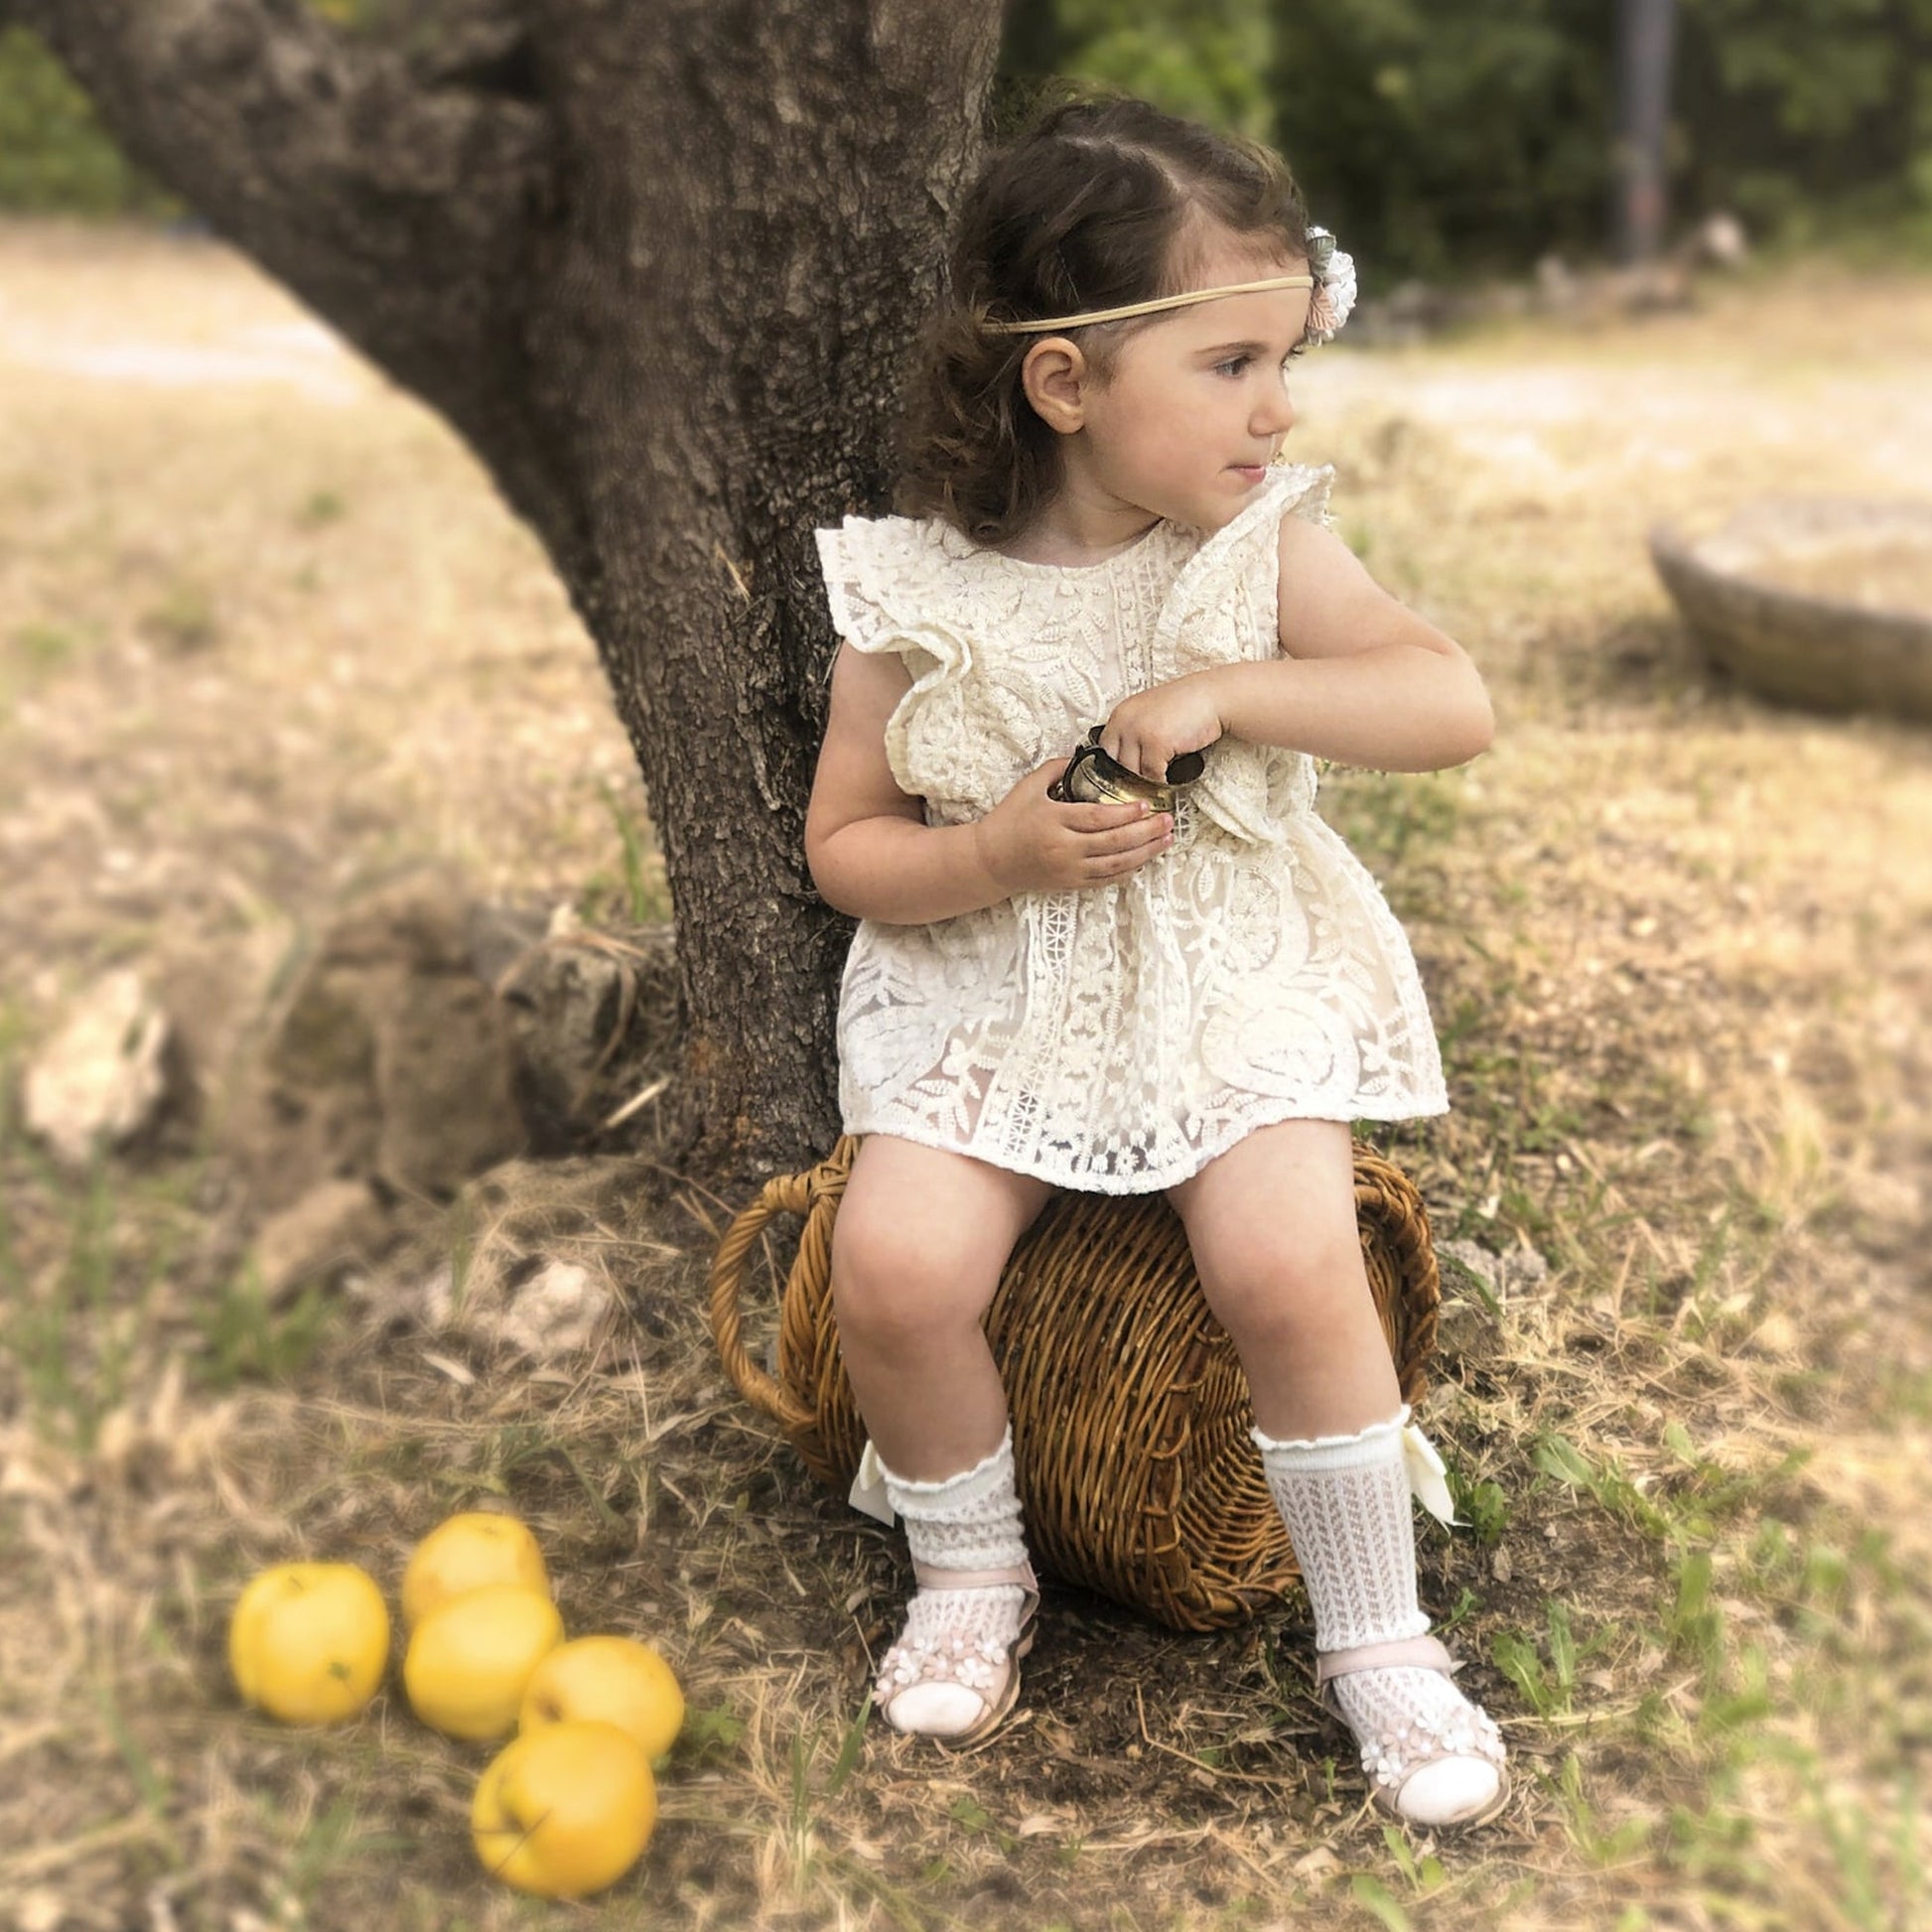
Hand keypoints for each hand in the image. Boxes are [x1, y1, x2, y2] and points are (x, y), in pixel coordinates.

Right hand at [972, 759, 1172, 895]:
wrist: (989, 861)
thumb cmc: (1008, 820)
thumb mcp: (1028, 787)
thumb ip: (1058, 769)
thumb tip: (1087, 756)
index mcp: (1054, 821)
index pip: (1098, 818)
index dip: (1125, 813)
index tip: (1146, 804)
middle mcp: (1064, 849)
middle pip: (1114, 842)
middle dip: (1146, 832)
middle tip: (1167, 820)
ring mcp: (1069, 870)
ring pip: (1116, 864)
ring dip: (1145, 852)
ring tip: (1166, 839)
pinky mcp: (1071, 884)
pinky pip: (1106, 880)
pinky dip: (1128, 870)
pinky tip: (1144, 859)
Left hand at [1098, 674, 1224, 781]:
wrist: (1213, 697)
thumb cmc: (1187, 707)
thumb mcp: (1150, 714)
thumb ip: (1134, 734)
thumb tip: (1126, 764)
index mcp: (1120, 714)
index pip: (1104, 750)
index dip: (1113, 768)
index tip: (1123, 780)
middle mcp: (1125, 721)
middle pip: (1115, 764)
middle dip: (1127, 780)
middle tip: (1138, 791)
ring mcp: (1139, 731)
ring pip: (1132, 773)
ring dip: (1144, 784)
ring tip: (1153, 790)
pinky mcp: (1156, 742)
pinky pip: (1152, 775)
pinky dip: (1161, 782)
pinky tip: (1168, 782)